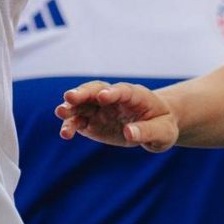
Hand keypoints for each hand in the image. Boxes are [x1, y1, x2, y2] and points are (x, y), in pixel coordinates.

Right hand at [55, 80, 178, 151]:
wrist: (155, 126)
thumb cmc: (162, 125)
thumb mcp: (163, 132)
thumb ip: (147, 132)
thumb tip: (129, 132)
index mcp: (135, 95)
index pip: (122, 91)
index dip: (112, 92)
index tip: (103, 96)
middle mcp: (114, 97)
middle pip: (95, 90)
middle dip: (82, 93)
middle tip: (70, 97)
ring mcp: (101, 108)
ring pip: (82, 104)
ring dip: (71, 107)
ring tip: (60, 113)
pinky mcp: (92, 121)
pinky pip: (79, 121)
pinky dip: (71, 125)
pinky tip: (66, 133)